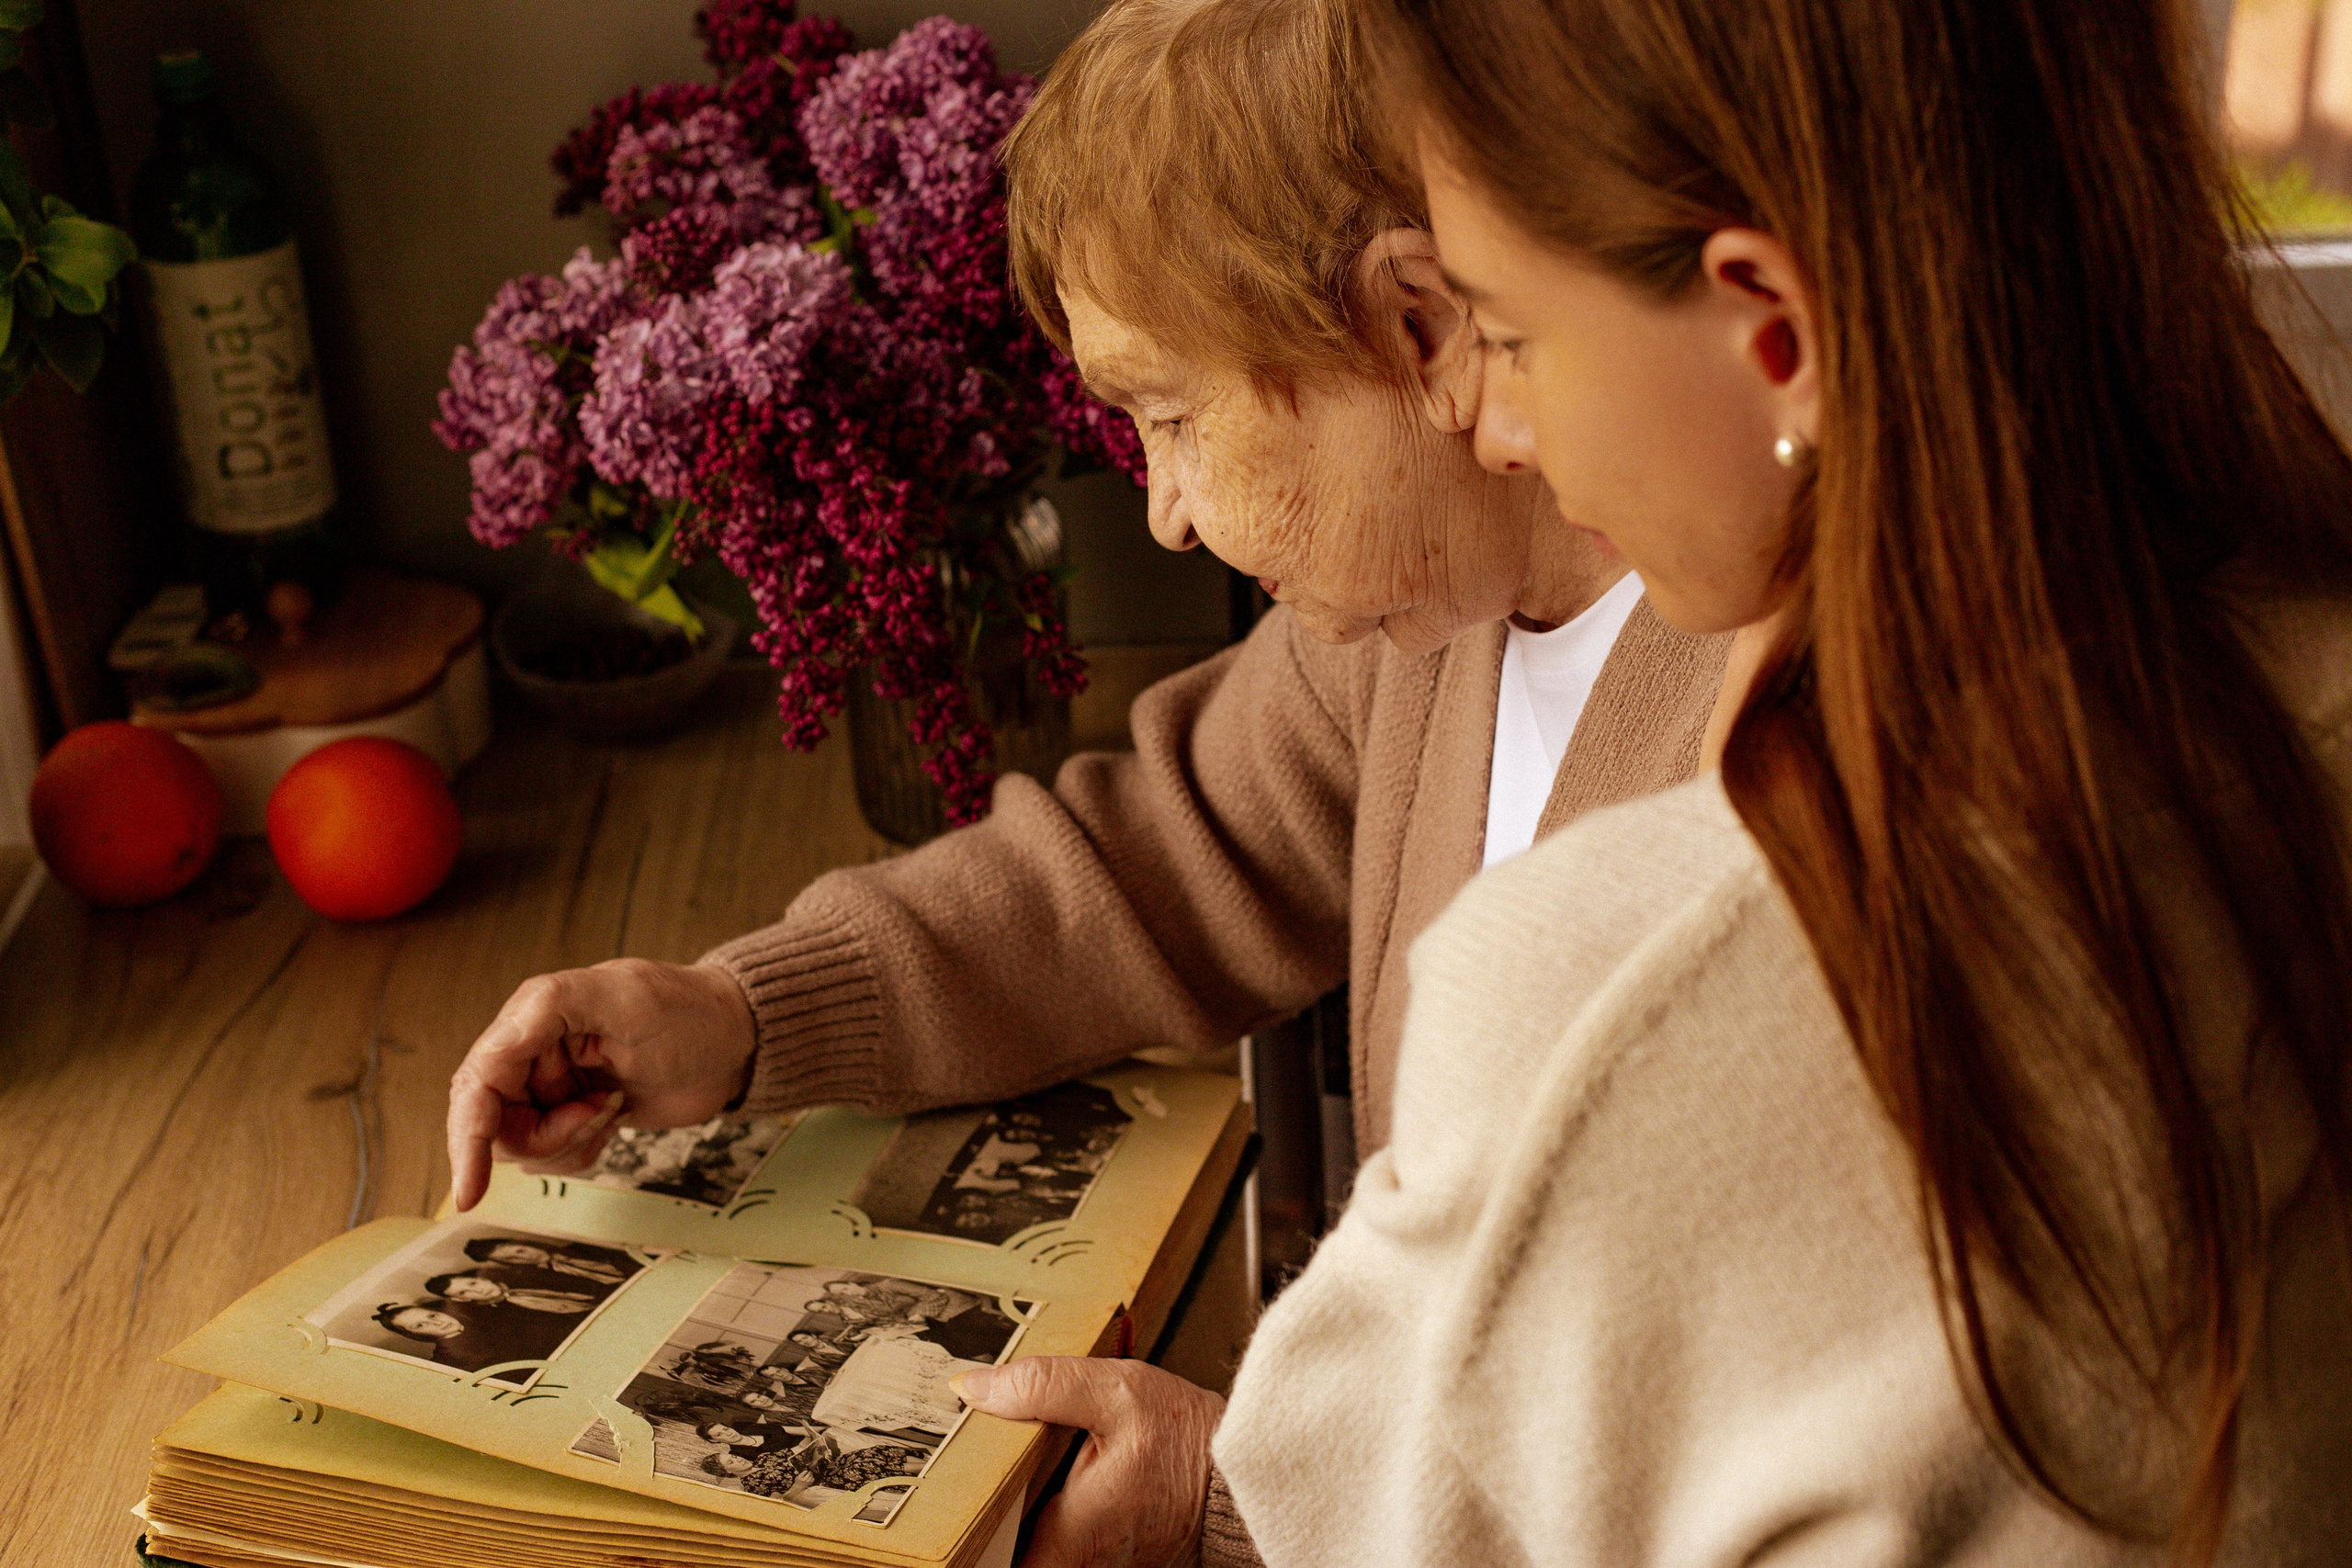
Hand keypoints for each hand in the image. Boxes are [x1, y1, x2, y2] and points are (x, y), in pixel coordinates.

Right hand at [445, 958, 756, 1210]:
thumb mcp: (626, 998)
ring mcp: (550, 1085)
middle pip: (494, 1124)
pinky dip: (580, 1150)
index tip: (470, 1192)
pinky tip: (615, 1118)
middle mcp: (531, 1051)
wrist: (733, 1044)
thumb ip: (556, 1007)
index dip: (468, 1139)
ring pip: (521, 1146)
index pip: (478, 1084)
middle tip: (601, 1113)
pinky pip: (551, 1154)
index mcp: (533, 1016)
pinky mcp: (571, 1113)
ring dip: (569, 1141)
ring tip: (614, 1106)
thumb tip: (501, 1037)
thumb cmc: (689, 1012)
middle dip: (544, 1137)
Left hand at [954, 1357, 1222, 1567]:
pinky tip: (1043, 1459)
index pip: (984, 1555)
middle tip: (966, 1451)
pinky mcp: (1103, 1550)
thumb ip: (1042, 1386)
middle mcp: (1074, 1562)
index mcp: (1064, 1538)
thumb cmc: (1193, 1445)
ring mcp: (1089, 1561)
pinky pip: (1053, 1529)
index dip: (959, 1527)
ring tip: (1002, 1447)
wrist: (1246, 1474)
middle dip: (982, 1499)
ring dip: (1012, 1494)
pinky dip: (1041, 1495)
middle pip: (999, 1540)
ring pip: (1025, 1533)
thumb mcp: (1118, 1394)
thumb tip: (974, 1386)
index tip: (938, 1490)